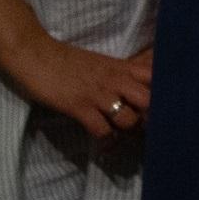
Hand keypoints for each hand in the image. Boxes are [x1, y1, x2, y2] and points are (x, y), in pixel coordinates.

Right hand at [7, 36, 154, 146]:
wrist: (34, 53)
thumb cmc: (66, 60)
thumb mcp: (101, 64)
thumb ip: (121, 75)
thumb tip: (138, 92)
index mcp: (122, 68)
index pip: (156, 79)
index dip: (164, 96)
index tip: (163, 110)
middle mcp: (115, 80)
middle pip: (150, 102)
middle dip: (150, 119)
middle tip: (142, 130)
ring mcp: (98, 93)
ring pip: (129, 120)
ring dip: (126, 133)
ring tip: (120, 138)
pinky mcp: (79, 106)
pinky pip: (103, 131)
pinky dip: (106, 143)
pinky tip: (103, 146)